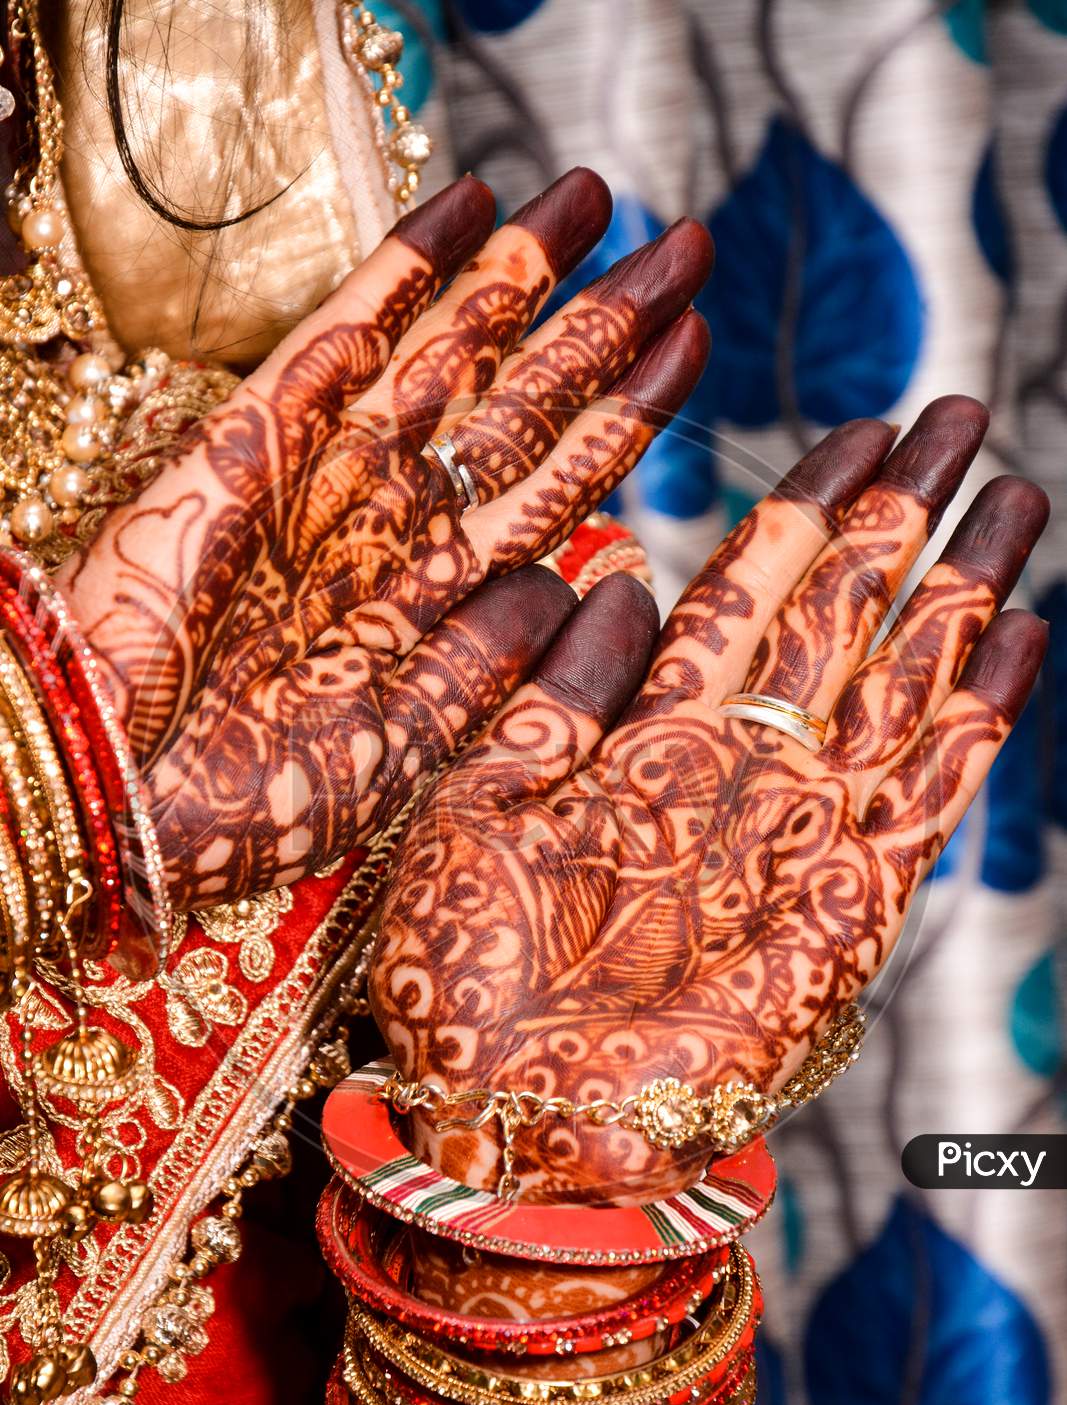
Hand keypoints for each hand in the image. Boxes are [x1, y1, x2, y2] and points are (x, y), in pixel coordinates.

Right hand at [55, 171, 712, 907]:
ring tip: (601, 193)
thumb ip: (493, 666)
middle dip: (604, 328)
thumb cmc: (252, 801)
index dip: (626, 415)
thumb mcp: (409, 750)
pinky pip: (344, 332)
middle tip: (688, 247)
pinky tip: (470, 203)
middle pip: (521, 405)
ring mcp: (330, 469)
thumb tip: (582, 578)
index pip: (555, 486)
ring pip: (448, 351)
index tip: (694, 348)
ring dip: (525, 273)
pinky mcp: (256, 432)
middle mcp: (396, 519)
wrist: (113, 792)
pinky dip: (406, 268)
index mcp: (437, 596)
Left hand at [370, 397, 1048, 1203]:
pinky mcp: (855, 910)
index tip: (856, 429)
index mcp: (645, 743)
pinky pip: (930, 794)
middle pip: (837, 617)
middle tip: (959, 413)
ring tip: (1012, 495)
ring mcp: (802, 835)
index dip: (801, 511)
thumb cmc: (462, 975)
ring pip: (899, 682)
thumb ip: (559, 690)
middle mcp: (737, 774)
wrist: (508, 1127)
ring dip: (957, 588)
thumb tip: (623, 572)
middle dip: (899, 515)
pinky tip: (1020, 634)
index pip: (742, 597)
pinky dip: (979, 717)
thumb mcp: (480, 799)